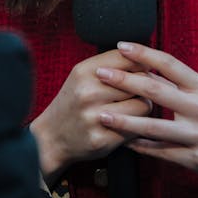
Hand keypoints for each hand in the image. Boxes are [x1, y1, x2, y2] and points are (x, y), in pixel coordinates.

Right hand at [30, 49, 152, 184]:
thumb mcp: (83, 75)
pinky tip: (128, 123)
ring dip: (144, 105)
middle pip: (140, 80)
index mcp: (84, 71)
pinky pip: (137, 128)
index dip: (142, 62)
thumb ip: (110, 64)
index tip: (144, 68)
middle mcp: (88, 93)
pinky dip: (137, 125)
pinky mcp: (103, 140)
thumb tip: (147, 58)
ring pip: (143, 105)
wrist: (50, 137)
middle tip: (140, 89)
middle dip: (145, 85)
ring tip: (134, 106)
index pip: (128, 58)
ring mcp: (95, 117)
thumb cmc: (73, 102)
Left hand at [96, 43, 197, 197]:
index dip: (144, 53)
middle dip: (124, 81)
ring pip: (154, 126)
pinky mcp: (196, 159)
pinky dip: (140, 147)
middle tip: (100, 73)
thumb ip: (181, 84)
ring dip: (124, 121)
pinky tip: (123, 143)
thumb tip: (148, 68)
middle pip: (156, 90)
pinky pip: (161, 152)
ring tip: (102, 115)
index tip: (121, 45)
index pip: (169, 64)